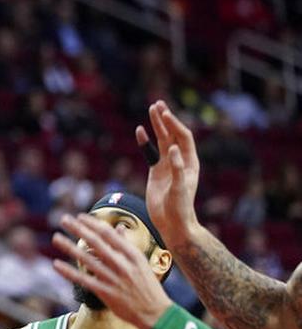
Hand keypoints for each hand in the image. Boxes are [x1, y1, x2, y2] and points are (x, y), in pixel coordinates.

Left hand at [53, 214, 173, 328]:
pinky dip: (69, 272)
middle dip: (78, 229)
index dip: (92, 223)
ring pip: (87, 259)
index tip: (79, 216)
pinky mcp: (106, 293)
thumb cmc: (148, 286)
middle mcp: (122, 265)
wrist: (156, 313)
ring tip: (56, 238)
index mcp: (132, 255)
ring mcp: (113, 279)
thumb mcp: (141, 262)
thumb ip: (127, 245)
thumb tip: (120, 226)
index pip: (108, 234)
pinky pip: (84, 280)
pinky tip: (56, 264)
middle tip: (64, 219)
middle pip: (96, 242)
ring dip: (69, 247)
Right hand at [139, 100, 200, 245]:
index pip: (182, 137)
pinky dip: (145, 141)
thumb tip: (171, 148)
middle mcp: (179, 161)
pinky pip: (150, 152)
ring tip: (151, 110)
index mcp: (189, 163)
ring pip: (161, 140)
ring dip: (157, 125)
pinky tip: (140, 131)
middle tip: (158, 104)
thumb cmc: (179, 208)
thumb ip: (177, 168)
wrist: (172, 224)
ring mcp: (167, 165)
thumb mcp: (179, 188)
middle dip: (166, 119)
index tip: (164, 113)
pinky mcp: (156, 172)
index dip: (174, 124)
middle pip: (173, 134)